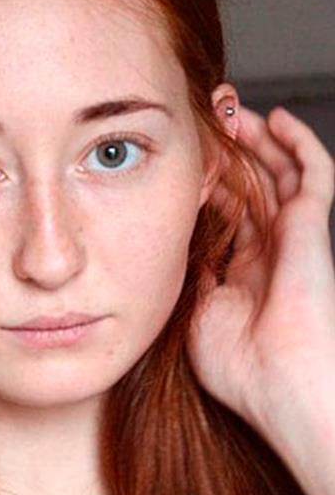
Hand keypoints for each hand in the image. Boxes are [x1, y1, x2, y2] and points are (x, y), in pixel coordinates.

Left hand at [186, 104, 334, 435]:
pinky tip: (276, 118)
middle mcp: (270, 250)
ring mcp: (293, 237)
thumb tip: (182, 246)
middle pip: (250, 187)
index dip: (207, 184)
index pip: (227, 213)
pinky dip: (299, 143)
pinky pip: (314, 174)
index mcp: (244, 273)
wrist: (280, 385)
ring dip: (256, 139)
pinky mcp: (313, 227)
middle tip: (203, 123)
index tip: (181, 161)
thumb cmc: (240, 365)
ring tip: (230, 110)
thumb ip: (195, 275)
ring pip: (279, 173)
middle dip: (229, 153)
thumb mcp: (199, 313)